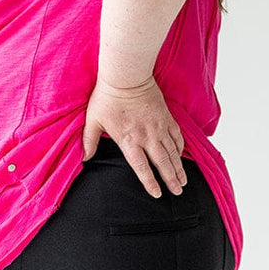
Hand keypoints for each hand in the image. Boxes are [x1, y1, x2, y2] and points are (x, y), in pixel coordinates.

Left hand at [81, 76, 186, 196]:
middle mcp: (147, 136)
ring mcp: (159, 127)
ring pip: (173, 152)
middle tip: (178, 192)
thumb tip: (85, 158)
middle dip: (171, 179)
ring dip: (179, 167)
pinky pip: (177, 136)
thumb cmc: (107, 97)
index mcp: (129, 140)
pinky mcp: (166, 117)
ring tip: (184, 181)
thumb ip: (89, 141)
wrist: (127, 75)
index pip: (141, 167)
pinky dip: (180, 147)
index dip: (150, 182)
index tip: (157, 194)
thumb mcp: (93, 120)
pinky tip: (182, 156)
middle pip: (162, 163)